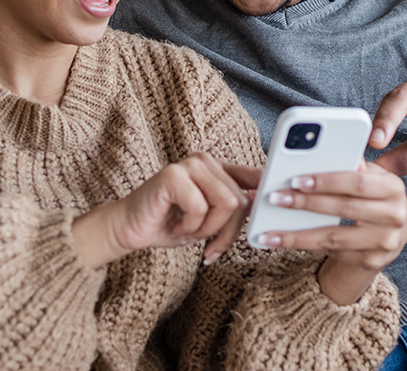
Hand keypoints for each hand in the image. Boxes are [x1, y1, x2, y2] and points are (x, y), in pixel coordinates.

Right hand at [73, 153, 253, 268]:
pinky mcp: (173, 176)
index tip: (278, 204)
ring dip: (208, 229)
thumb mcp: (209, 220)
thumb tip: (259, 203)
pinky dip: (190, 227)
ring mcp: (189, 166)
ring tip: (187, 230)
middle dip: (226, 232)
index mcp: (217, 168)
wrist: (128, 229)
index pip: (253, 177)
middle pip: (240, 200)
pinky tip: (175, 225)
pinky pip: (200, 207)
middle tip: (209, 246)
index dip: (267, 191)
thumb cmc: (169, 224)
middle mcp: (205, 161)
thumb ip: (232, 210)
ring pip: (226, 203)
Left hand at [254, 161, 406, 304]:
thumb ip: (353, 166)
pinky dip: (305, 247)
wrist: (390, 234)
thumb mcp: (370, 178)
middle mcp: (395, 216)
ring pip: (334, 238)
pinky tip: (284, 242)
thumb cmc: (373, 198)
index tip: (297, 179)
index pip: (357, 182)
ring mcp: (385, 242)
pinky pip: (333, 253)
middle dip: (306, 203)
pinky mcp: (372, 262)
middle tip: (276, 198)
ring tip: (269, 232)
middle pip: (344, 209)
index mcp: (394, 188)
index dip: (326, 181)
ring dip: (297, 235)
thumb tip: (336, 152)